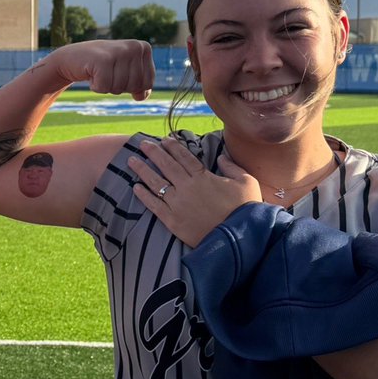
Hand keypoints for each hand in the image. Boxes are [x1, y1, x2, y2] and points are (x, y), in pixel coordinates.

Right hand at [46, 40, 153, 100]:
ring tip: (100, 72)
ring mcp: (119, 52)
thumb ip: (140, 84)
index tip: (119, 73)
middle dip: (119, 86)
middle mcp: (134, 46)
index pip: (147, 83)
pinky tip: (92, 73)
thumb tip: (143, 96)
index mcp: (144, 48)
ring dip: (107, 86)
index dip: (131, 86)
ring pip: (119, 88)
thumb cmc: (103, 67)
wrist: (75, 58)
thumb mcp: (126, 73)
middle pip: (134, 86)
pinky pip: (105, 88)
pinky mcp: (104, 60)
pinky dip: (96, 86)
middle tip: (108, 72)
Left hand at [129, 137, 261, 247]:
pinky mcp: (172, 221)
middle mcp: (187, 187)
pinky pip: (154, 205)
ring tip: (132, 161)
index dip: (173, 147)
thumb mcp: (245, 181)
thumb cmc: (244, 209)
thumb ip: (231, 167)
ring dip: (143, 170)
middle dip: (153, 153)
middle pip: (166, 166)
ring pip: (156, 183)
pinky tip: (135, 187)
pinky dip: (144, 195)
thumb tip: (221, 157)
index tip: (164, 140)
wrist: (237, 239)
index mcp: (203, 176)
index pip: (184, 157)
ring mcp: (178, 204)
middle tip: (142, 144)